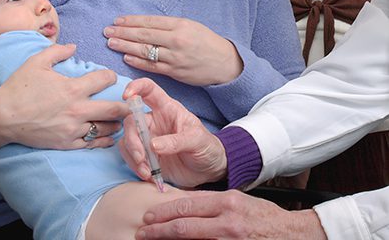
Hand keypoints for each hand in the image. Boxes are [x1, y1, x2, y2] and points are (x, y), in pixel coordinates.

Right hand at [0, 43, 129, 149]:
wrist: (2, 117)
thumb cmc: (18, 87)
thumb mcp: (36, 62)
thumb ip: (57, 51)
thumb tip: (74, 46)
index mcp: (73, 88)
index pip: (103, 79)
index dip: (111, 76)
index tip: (112, 77)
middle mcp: (78, 110)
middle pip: (114, 109)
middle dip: (127, 106)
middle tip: (134, 104)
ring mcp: (73, 129)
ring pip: (106, 128)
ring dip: (116, 123)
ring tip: (121, 119)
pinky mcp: (67, 143)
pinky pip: (92, 144)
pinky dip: (104, 140)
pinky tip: (110, 137)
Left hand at [104, 15, 242, 85]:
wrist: (224, 63)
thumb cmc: (206, 42)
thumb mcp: (190, 26)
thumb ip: (169, 26)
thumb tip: (144, 24)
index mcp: (180, 25)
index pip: (149, 22)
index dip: (131, 21)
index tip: (117, 20)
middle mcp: (176, 40)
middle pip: (143, 35)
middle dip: (123, 33)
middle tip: (107, 31)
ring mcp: (174, 57)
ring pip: (145, 51)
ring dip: (125, 46)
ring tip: (111, 43)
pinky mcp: (174, 71)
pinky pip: (152, 66)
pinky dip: (137, 62)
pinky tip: (125, 57)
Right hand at [119, 78, 226, 187]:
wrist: (209, 170)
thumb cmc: (206, 147)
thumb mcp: (197, 140)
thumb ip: (177, 141)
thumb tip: (153, 145)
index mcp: (167, 108)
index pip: (148, 90)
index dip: (136, 87)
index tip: (127, 96)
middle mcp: (154, 121)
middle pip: (132, 121)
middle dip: (132, 140)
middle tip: (141, 157)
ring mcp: (148, 138)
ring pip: (127, 140)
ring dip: (133, 156)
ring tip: (147, 171)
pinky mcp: (145, 155)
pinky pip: (129, 156)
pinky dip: (134, 166)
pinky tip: (148, 175)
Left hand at [135, 190, 327, 239]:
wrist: (293, 234)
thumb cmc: (264, 216)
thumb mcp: (238, 201)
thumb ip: (213, 204)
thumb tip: (185, 206)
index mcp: (227, 201)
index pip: (187, 205)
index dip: (165, 211)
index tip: (150, 216)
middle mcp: (228, 220)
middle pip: (185, 225)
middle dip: (159, 229)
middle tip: (142, 232)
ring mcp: (231, 238)